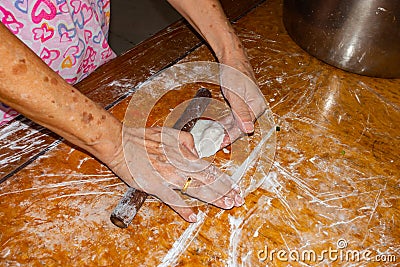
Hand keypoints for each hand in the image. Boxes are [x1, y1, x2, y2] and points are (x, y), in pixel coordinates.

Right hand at [106, 126, 243, 221]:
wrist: (120, 143)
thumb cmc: (143, 137)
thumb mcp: (170, 132)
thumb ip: (187, 141)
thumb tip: (197, 153)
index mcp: (183, 154)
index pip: (210, 168)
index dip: (224, 179)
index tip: (235, 188)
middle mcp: (179, 166)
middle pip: (208, 180)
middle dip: (225, 191)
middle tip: (238, 200)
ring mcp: (168, 177)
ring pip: (195, 189)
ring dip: (212, 198)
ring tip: (226, 205)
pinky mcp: (155, 186)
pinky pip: (172, 199)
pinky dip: (183, 209)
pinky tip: (193, 217)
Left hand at [218, 55, 266, 146]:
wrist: (232, 59)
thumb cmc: (235, 72)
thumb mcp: (236, 94)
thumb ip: (241, 113)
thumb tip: (248, 129)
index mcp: (257, 106)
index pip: (244, 128)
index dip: (231, 137)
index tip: (221, 143)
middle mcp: (255, 108)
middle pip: (241, 127)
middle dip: (228, 136)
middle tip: (215, 144)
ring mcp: (248, 106)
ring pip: (236, 123)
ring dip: (225, 130)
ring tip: (214, 138)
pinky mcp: (242, 104)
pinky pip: (233, 117)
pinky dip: (225, 122)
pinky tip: (217, 127)